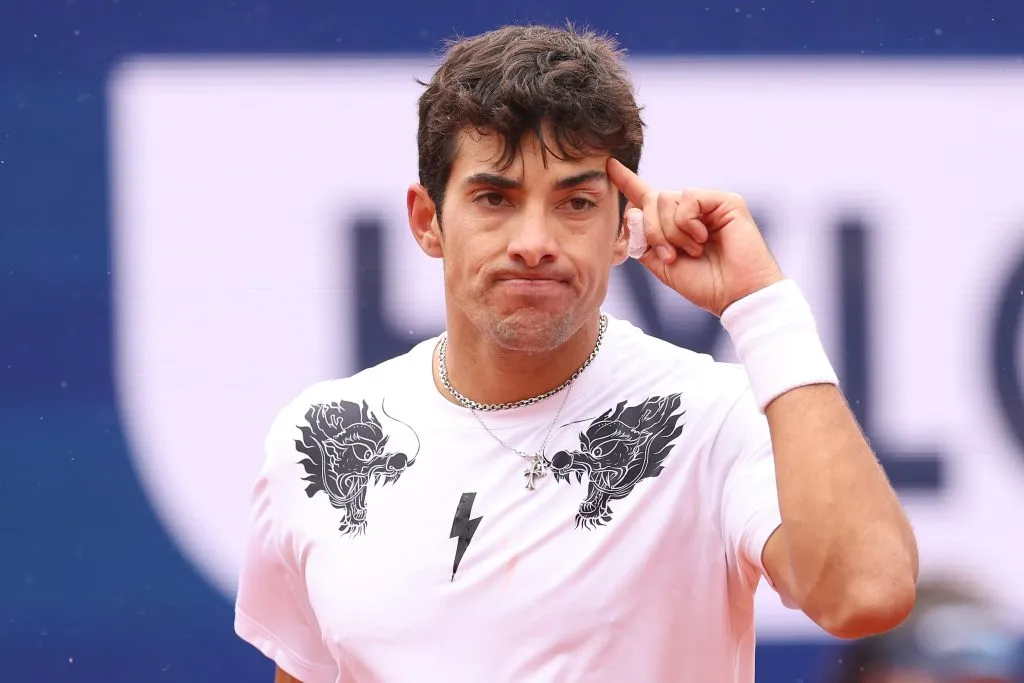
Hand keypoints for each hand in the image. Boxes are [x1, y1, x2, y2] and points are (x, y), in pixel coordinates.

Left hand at [607, 158, 783, 316]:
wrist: (735, 296)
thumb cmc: (704, 284)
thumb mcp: (661, 265)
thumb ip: (642, 241)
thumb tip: (631, 212)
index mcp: (672, 224)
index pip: (646, 197)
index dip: (627, 181)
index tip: (609, 165)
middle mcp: (689, 211)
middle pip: (651, 200)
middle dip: (652, 231)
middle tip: (670, 255)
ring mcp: (707, 204)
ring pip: (666, 199)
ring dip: (671, 231)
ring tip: (692, 251)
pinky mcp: (724, 201)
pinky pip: (688, 197)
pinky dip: (688, 222)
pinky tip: (703, 238)